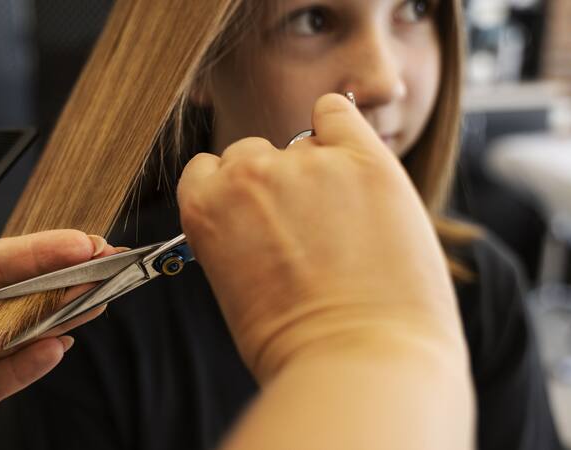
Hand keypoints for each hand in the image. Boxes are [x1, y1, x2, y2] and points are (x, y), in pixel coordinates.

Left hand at [0, 228, 112, 449]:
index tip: (83, 240)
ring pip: (22, 337)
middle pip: (26, 295)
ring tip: (101, 300)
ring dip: (63, 319)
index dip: (43, 249)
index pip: (0, 261)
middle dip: (73, 279)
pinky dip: (26, 369)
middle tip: (115, 266)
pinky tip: (55, 348)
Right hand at [177, 93, 465, 381]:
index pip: (206, 170)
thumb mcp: (233, 291)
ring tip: (346, 225)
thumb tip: (255, 215)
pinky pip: (338, 112)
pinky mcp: (364, 160)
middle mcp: (249, 175)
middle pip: (250, 154)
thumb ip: (232, 237)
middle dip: (271, 184)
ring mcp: (308, 163)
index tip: (254, 215)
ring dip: (316, 171)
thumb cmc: (295, 345)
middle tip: (305, 228)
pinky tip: (354, 164)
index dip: (231, 193)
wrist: (360, 365)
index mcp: (206, 209)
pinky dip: (341, 128)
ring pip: (301, 142)